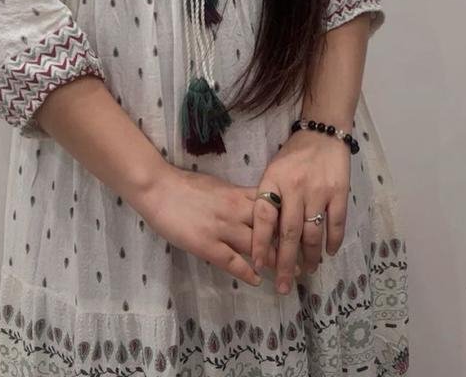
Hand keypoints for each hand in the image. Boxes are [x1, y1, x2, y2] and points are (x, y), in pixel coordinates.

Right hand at [135, 165, 303, 287]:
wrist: (158, 187)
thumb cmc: (186, 185)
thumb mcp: (218, 185)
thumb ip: (238, 196)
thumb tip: (257, 203)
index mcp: (237, 193)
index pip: (272, 206)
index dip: (290, 219)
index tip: (307, 230)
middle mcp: (235, 210)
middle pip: (270, 228)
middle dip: (289, 244)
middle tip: (306, 258)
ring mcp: (221, 228)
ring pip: (256, 245)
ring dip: (274, 261)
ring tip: (289, 275)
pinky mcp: (206, 244)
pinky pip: (232, 260)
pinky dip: (247, 271)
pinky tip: (258, 280)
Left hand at [251, 131, 350, 293]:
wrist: (323, 133)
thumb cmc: (293, 156)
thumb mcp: (273, 172)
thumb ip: (270, 200)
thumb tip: (265, 238)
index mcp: (274, 181)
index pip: (264, 217)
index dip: (261, 244)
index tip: (259, 267)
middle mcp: (295, 187)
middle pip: (290, 233)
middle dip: (286, 263)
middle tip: (284, 286)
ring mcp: (319, 191)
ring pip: (313, 233)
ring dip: (310, 256)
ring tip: (307, 270)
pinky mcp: (339, 192)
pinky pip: (336, 224)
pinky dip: (333, 241)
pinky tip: (328, 253)